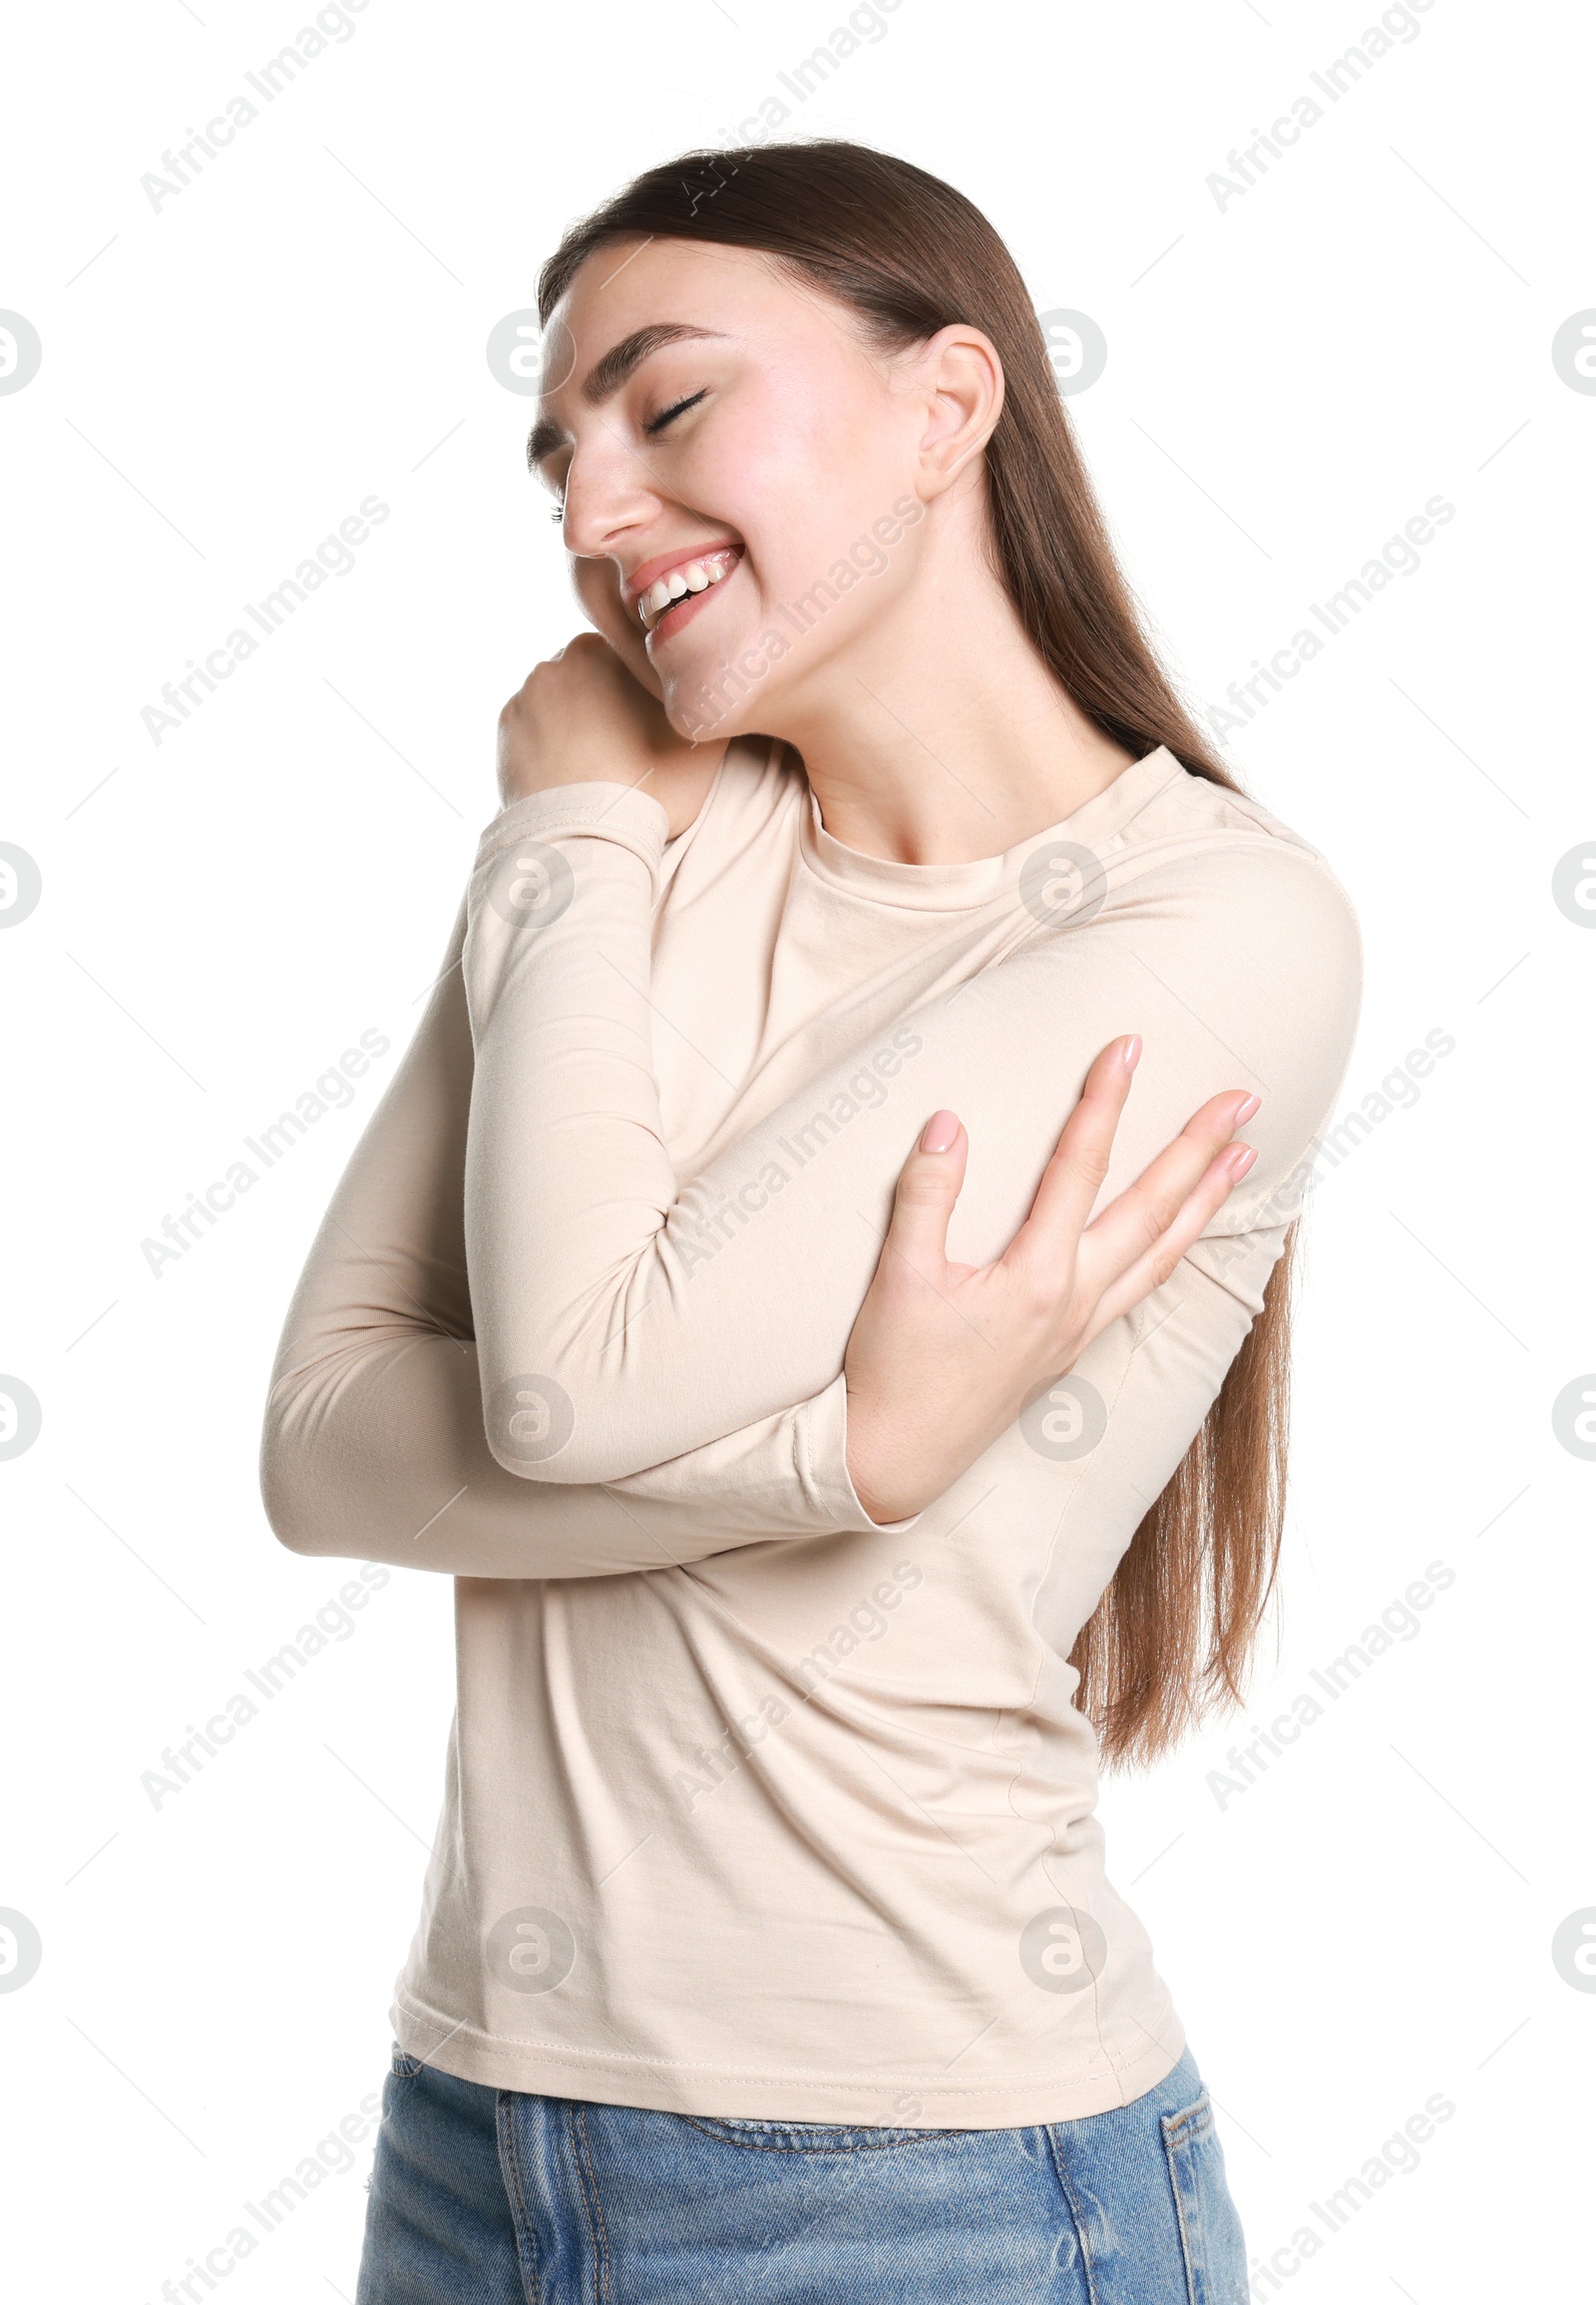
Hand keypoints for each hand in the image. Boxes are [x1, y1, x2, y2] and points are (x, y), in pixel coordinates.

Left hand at [496, 631, 722, 837]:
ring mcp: (526, 694)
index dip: (644, 689)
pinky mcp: (505, 728)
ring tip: (596, 762)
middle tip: (627, 743)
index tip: (652, 720)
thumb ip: (706, 701)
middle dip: (605, 700)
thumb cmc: (650, 789)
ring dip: (574, 720)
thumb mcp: (701, 743)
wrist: (583, 838)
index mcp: (606, 650)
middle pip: (591, 674)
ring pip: (559, 699)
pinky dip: (547, 742)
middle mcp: (559, 660)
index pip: (630, 658)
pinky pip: (532, 726)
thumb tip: (709, 687)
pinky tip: (568, 770)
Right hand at [842, 1036, 1259, 1522]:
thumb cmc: (893, 1368)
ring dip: (1204, 1201)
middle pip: (1152, 1209)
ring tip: (1242, 1159)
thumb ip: (925, 1195)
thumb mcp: (899, 1276)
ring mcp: (1078, 1328)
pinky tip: (1179, 1234)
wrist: (896, 1457)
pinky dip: (1172, 1251)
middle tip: (1242, 1101)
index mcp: (1036, 1276)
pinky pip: (1141, 1287)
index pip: (1079, 1167)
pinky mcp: (1070, 1348)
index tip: (1128, 1047)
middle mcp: (1074, 1300)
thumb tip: (947, 1123)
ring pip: (1161, 1254)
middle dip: (1198, 1149)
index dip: (1104, 1101)